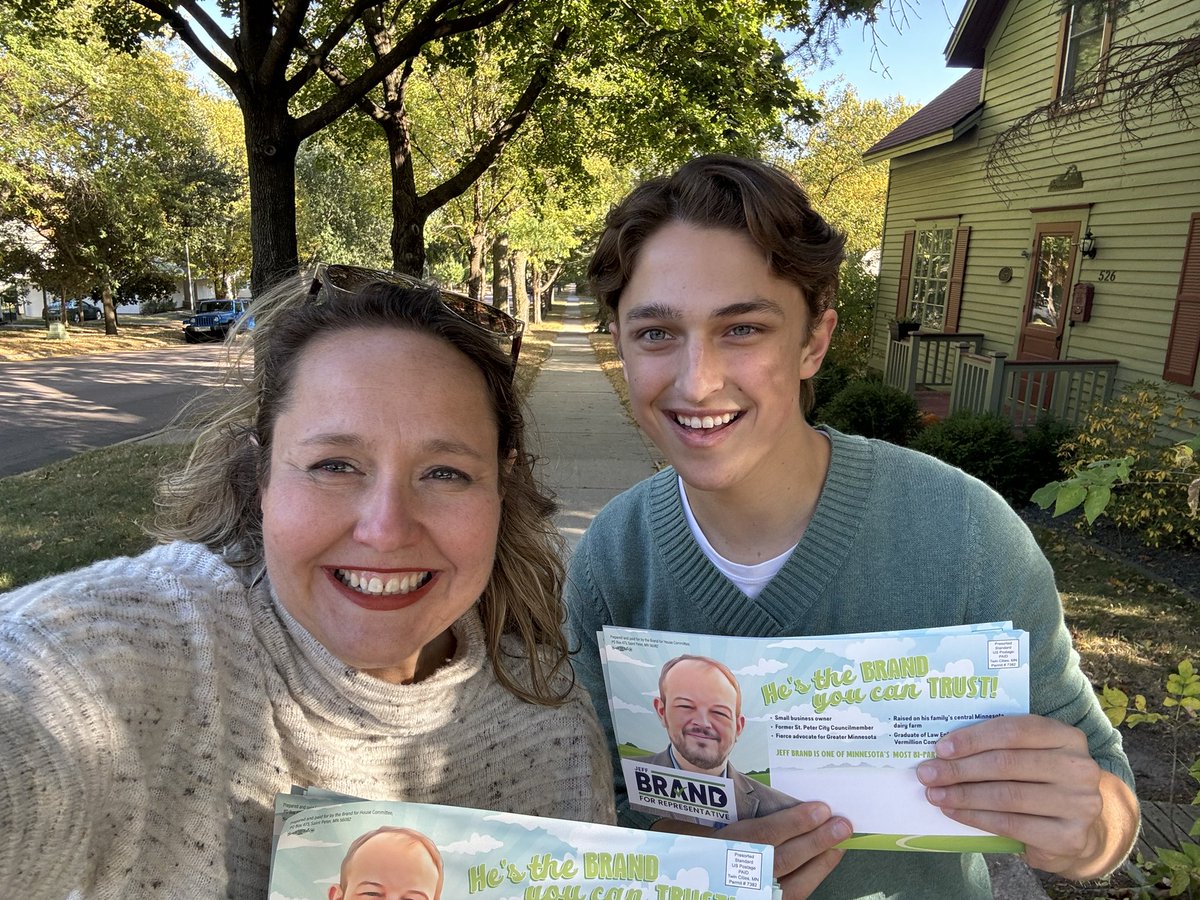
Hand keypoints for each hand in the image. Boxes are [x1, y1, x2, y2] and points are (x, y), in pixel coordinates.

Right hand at [660, 803, 848, 898]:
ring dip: (819, 864)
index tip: (819, 808)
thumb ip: (711, 821)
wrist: (665, 891)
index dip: (793, 823)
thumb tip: (748, 799)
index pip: (762, 838)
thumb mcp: (682, 834)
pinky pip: (788, 897)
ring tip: (839, 843)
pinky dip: (809, 882)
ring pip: (791, 885)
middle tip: (843, 823)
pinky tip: (821, 867)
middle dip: (816, 841)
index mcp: (714, 855)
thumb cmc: (673, 861)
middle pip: (783, 860)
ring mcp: (747, 897)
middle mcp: (734, 879)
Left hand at [916, 714, 1137, 878]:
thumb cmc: (1040, 781)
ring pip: (1006, 796)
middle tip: (927, 773)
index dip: (973, 738)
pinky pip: (1011, 825)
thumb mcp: (1029, 755)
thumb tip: (944, 749)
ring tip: (935, 794)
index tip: (940, 748)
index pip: (1013, 731)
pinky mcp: (1070, 837)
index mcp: (1066, 737)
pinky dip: (976, 818)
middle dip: (960, 769)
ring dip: (963, 795)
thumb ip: (998, 746)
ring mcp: (1079, 804)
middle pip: (1006, 764)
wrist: (1077, 827)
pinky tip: (954, 812)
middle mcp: (1079, 768)